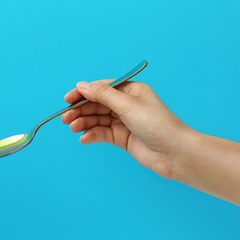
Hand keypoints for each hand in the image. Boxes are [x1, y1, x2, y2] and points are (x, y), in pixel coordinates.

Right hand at [62, 80, 190, 178]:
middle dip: (80, 110)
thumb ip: (102, 95)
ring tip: (72, 128)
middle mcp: (126, 105)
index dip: (83, 93)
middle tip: (65, 118)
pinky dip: (92, 135)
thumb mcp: (127, 105)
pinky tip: (84, 138)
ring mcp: (123, 122)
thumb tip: (82, 85)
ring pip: (97, 119)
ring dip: (84, 123)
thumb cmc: (156, 124)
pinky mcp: (122, 138)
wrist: (174, 153)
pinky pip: (102, 133)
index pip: (101, 88)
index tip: (67, 99)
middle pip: (97, 104)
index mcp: (130, 91)